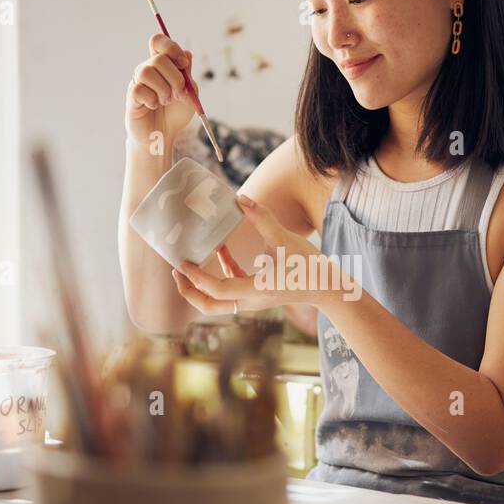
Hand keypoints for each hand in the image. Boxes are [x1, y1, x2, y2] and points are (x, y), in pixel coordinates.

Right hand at [124, 33, 196, 152]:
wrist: (163, 136)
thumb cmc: (174, 113)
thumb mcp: (189, 93)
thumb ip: (187, 74)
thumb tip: (186, 53)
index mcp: (162, 64)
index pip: (159, 42)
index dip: (171, 48)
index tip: (183, 64)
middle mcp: (147, 69)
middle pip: (158, 58)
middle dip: (175, 78)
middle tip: (179, 94)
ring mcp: (137, 82)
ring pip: (147, 71)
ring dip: (164, 89)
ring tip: (166, 101)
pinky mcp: (131, 97)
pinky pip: (139, 90)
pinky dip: (152, 100)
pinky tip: (154, 106)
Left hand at [172, 194, 352, 314]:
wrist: (327, 287)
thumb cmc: (308, 265)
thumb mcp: (284, 239)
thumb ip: (262, 218)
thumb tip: (241, 198)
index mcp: (255, 290)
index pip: (216, 289)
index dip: (196, 277)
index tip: (182, 263)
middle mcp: (250, 300)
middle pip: (209, 305)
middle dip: (189, 291)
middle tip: (177, 271)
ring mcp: (252, 300)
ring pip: (217, 300)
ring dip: (202, 283)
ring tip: (189, 262)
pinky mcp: (257, 294)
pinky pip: (231, 288)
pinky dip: (222, 272)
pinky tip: (220, 250)